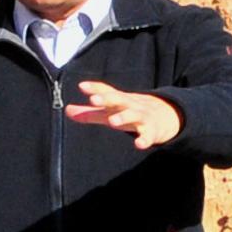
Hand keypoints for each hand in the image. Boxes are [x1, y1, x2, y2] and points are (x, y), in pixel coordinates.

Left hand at [63, 80, 183, 148]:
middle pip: (119, 100)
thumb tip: (67, 110)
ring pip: (133, 116)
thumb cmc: (129, 112)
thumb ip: (89, 112)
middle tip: (94, 101)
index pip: (106, 92)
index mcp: (119, 100)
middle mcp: (129, 105)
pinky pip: (148, 136)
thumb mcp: (110, 111)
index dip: (95, 89)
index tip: (82, 86)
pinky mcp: (151, 131)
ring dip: (123, 117)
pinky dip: (144, 140)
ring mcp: (141, 117)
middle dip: (107, 100)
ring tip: (113, 121)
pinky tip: (138, 145)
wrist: (164, 115)